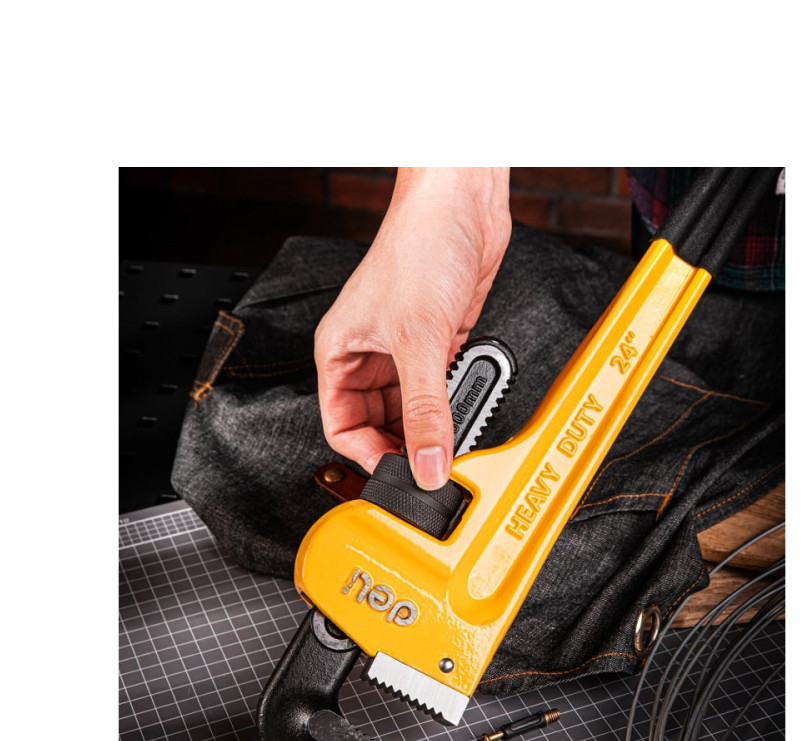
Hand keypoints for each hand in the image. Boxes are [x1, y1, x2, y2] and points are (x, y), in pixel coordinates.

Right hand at [314, 168, 511, 489]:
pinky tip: (463, 416)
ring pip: (408, 410)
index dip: (367, 455)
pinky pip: (438, 391)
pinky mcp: (438, 344)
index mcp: (340, 351)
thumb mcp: (419, 341)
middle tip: (429, 466)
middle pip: (375, 423)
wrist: (462, 203)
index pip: (341, 425)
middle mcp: (368, 355)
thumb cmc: (419, 246)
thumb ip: (425, 410)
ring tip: (449, 444)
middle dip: (400, 446)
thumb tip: (427, 464)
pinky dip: (450, 408)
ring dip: (429, 430)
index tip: (399, 475)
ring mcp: (405, 351)